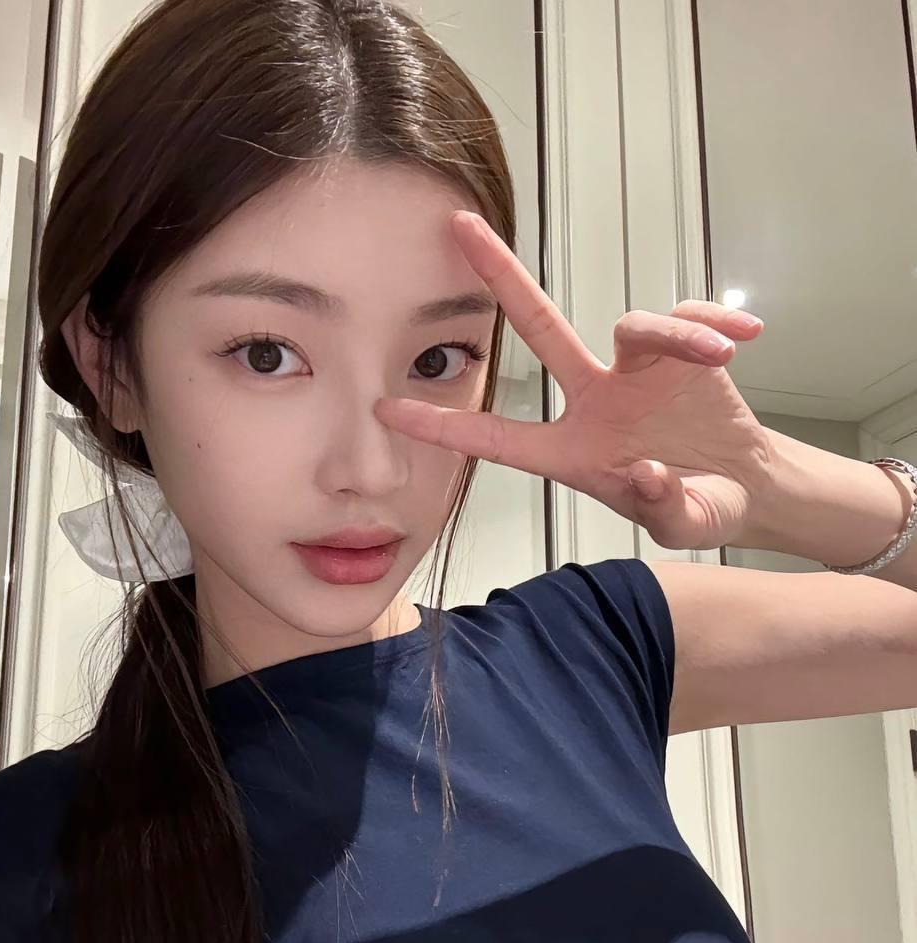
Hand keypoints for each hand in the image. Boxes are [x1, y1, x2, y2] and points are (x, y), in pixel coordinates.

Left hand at [373, 210, 774, 550]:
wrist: (747, 482)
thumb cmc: (702, 506)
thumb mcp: (687, 524)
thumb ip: (664, 507)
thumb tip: (645, 472)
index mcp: (574, 454)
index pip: (497, 437)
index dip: (444, 425)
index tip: (385, 409)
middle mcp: (593, 402)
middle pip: (539, 327)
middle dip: (501, 277)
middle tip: (461, 227)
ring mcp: (634, 371)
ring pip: (633, 324)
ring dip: (677, 335)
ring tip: (717, 357)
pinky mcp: (680, 349)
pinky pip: (689, 319)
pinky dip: (714, 324)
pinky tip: (745, 339)